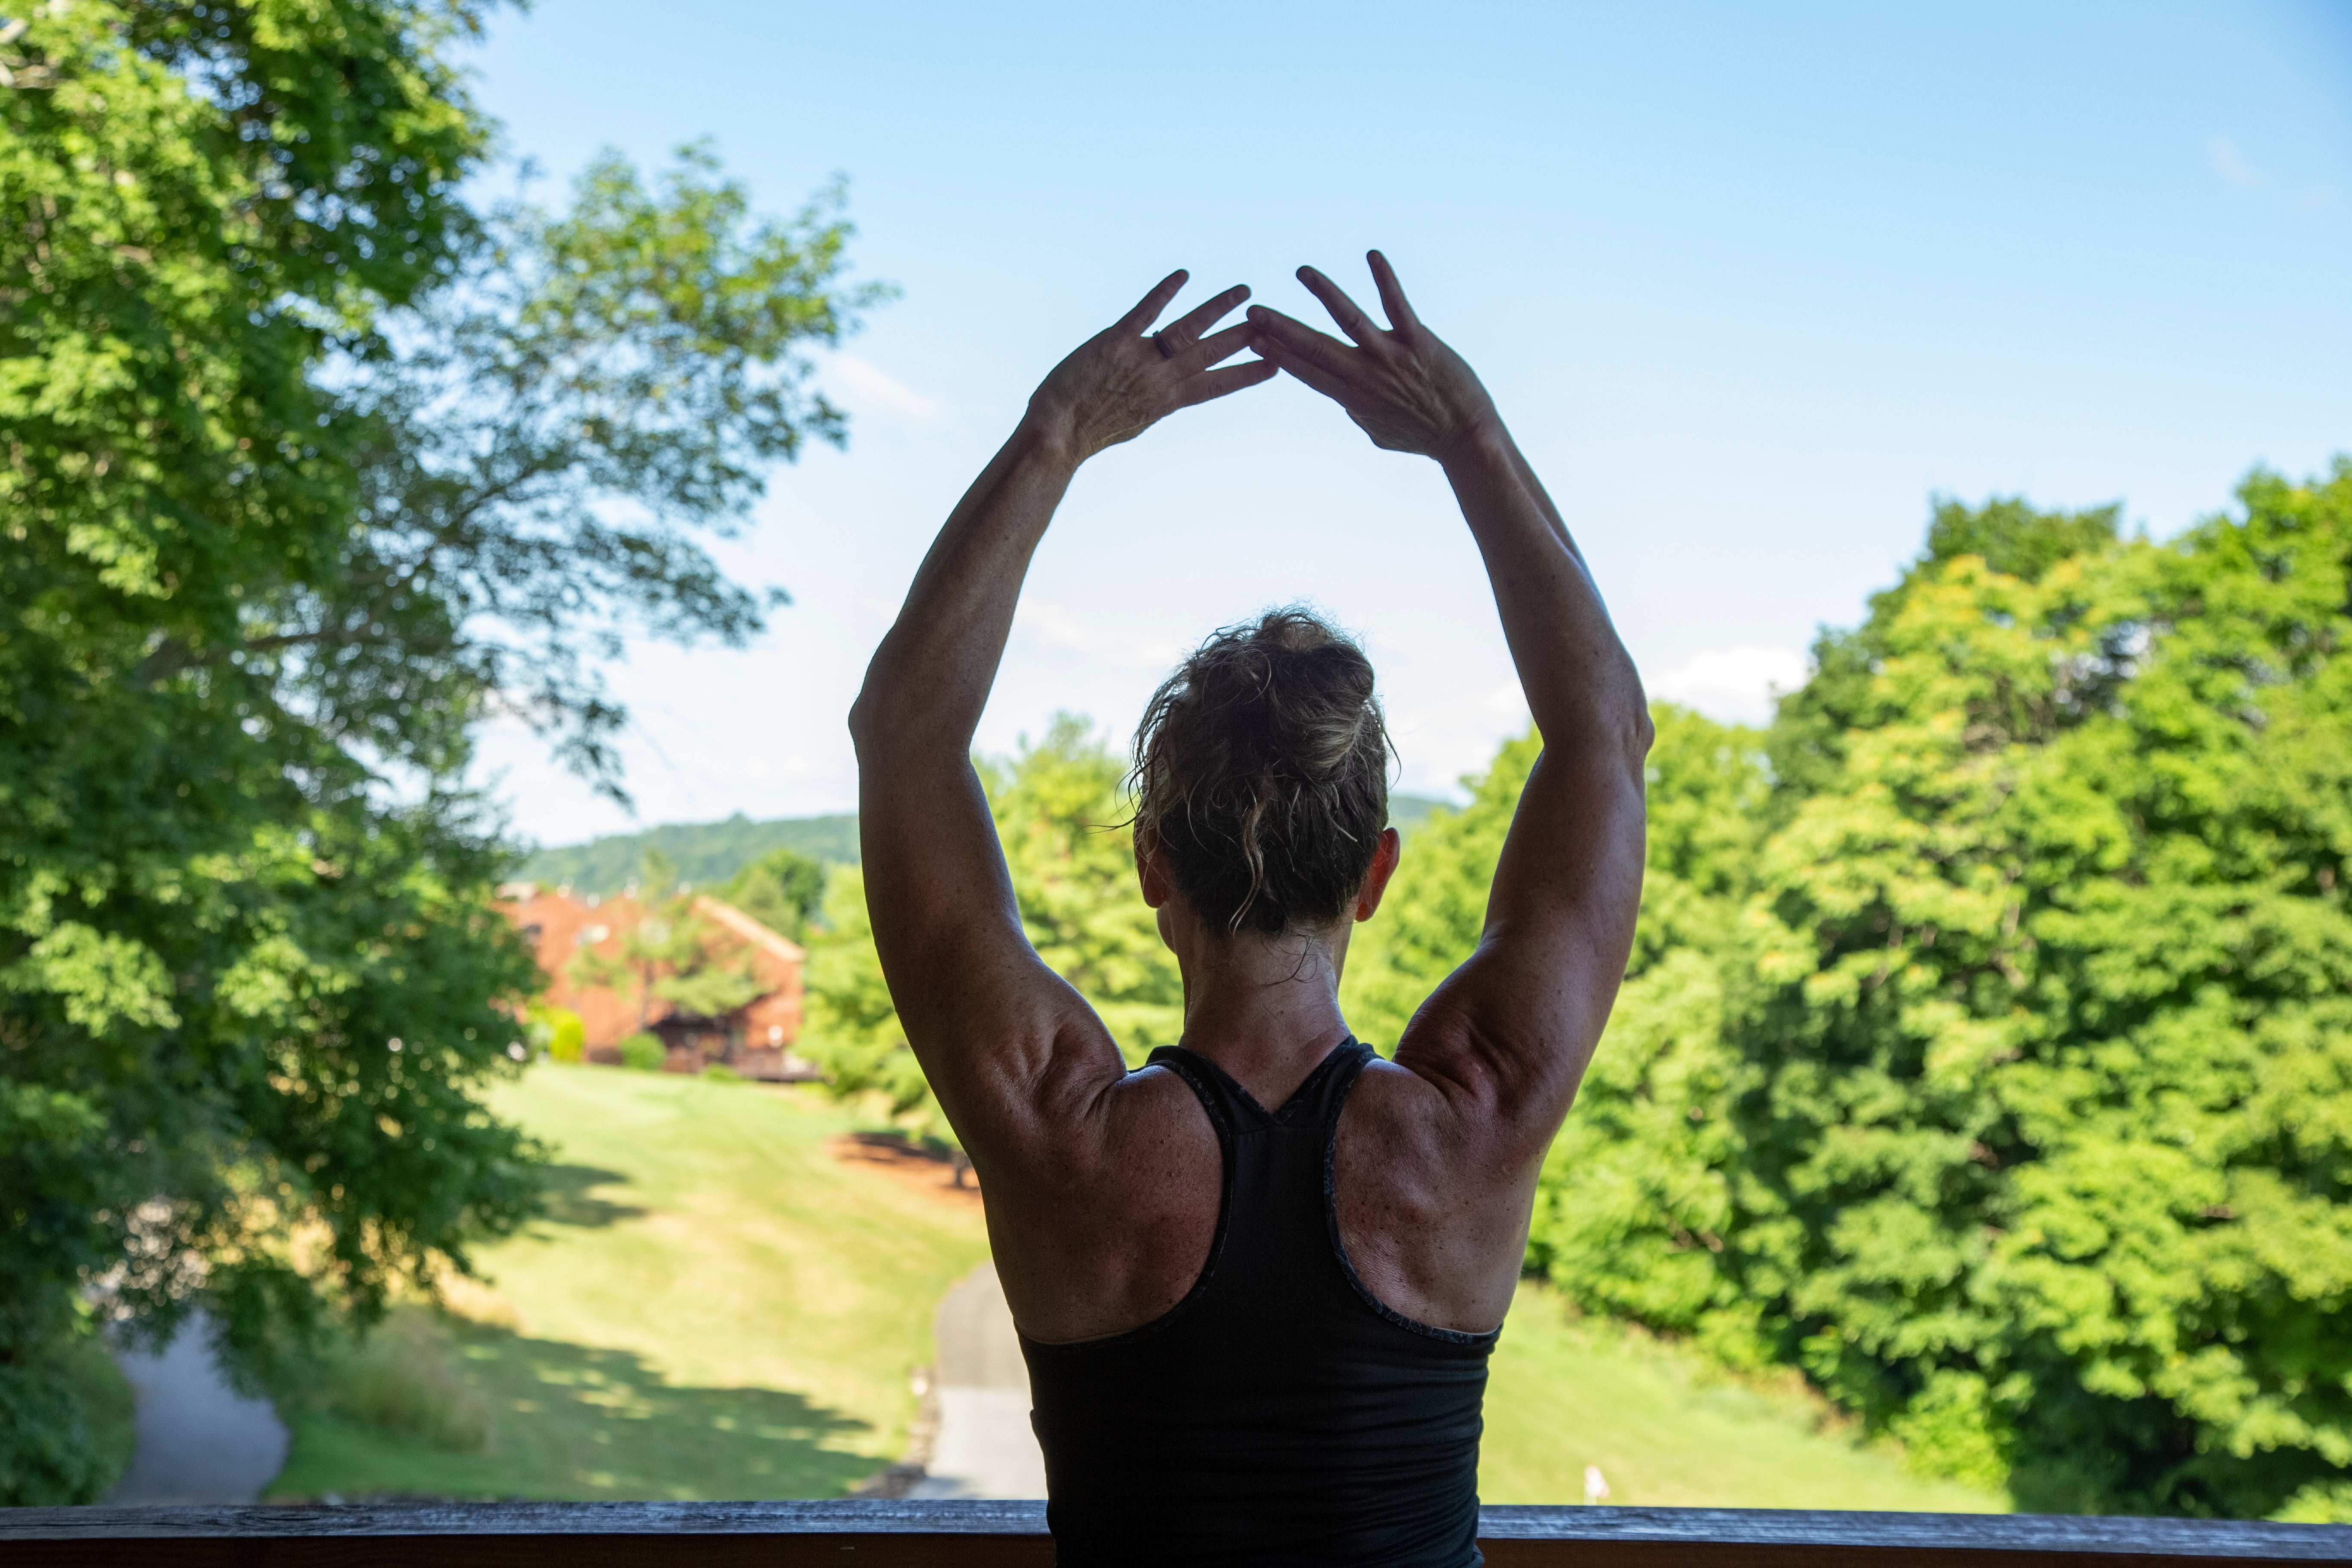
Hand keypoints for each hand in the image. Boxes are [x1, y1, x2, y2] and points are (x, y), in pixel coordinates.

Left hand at [1022, 271, 1274, 463]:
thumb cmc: (1088, 431)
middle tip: (1270, 320)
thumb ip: (1154, 401)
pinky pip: (1145, 311)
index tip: (1274, 367)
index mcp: (1166, 401)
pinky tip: (1183, 274)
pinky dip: (1165, 291)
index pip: (1216, 386)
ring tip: (1243, 292)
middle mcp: (1160, 379)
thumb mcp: (1133, 421)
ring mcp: (1140, 358)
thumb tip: (1169, 393)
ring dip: (1217, 308)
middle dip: (1243, 336)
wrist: (1056, 432)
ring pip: (1188, 329)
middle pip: (1210, 353)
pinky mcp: (1115, 340)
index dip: (1245, 375)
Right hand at [1247, 252, 1498, 460]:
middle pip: (1315, 347)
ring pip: (1349, 320)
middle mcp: (1366, 376)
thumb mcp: (1379, 432)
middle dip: (1282, 329)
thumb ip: (1357, 411)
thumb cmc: (1423, 437)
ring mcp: (1391, 357)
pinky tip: (1372, 256)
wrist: (1466, 437)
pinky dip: (1385, 279)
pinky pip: (1398, 306)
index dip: (1279, 354)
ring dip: (1324, 293)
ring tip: (1303, 271)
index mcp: (1353, 398)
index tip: (1253, 340)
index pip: (1307, 372)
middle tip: (1253, 311)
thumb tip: (1343, 398)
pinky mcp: (1419, 342)